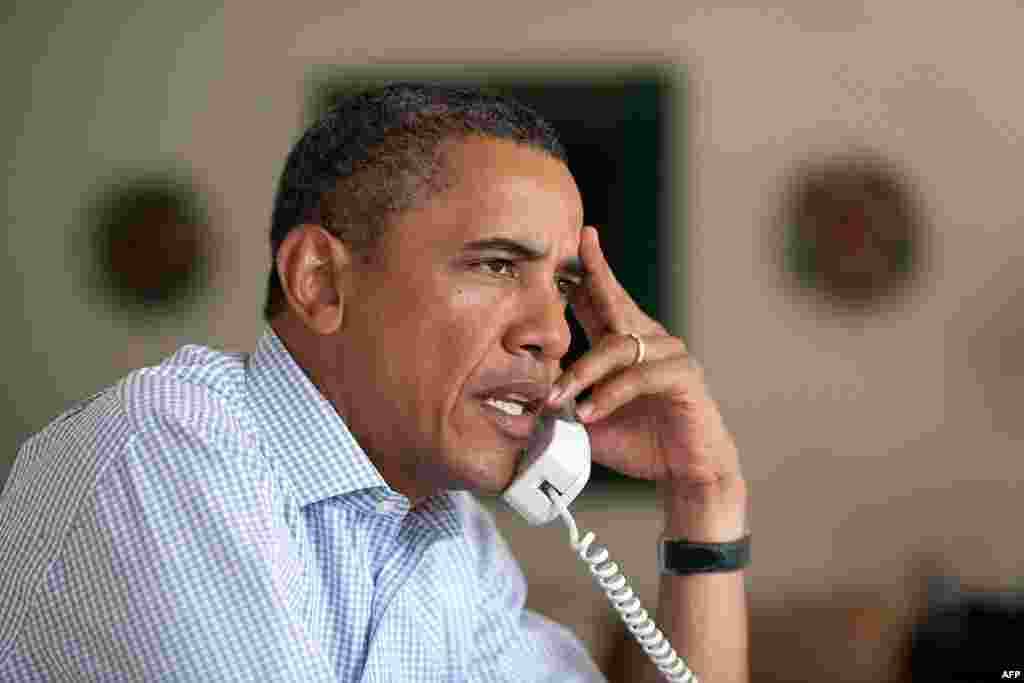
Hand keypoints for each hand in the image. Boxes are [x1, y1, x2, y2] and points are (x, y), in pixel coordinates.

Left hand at [548, 227, 745, 533]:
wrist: (687, 472)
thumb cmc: (640, 444)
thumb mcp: (590, 422)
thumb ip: (565, 406)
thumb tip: (523, 404)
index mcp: (624, 344)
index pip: (603, 300)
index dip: (590, 270)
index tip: (578, 236)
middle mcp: (648, 340)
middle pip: (614, 303)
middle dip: (594, 275)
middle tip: (572, 253)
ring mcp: (669, 355)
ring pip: (617, 347)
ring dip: (583, 373)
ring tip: (558, 400)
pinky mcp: (684, 376)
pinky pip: (639, 376)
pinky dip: (611, 395)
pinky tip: (591, 413)